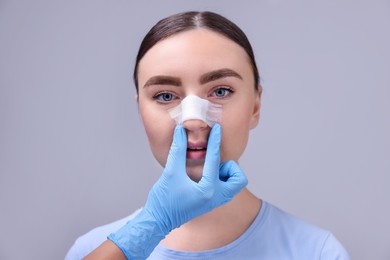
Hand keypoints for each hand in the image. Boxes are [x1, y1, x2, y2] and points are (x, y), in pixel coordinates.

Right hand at [108, 124, 246, 258]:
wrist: (158, 221)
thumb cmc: (163, 199)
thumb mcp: (170, 172)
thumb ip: (178, 150)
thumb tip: (181, 131)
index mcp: (207, 189)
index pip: (214, 159)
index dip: (215, 140)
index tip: (217, 128)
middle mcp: (216, 197)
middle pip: (238, 177)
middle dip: (230, 167)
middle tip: (215, 164)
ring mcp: (215, 202)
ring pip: (234, 184)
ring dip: (225, 174)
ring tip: (207, 171)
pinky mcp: (212, 204)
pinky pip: (226, 189)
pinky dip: (220, 180)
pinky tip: (204, 177)